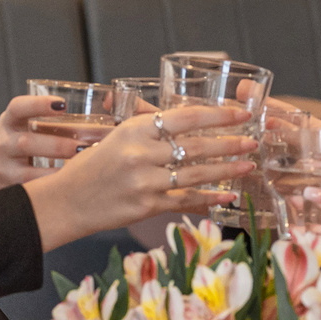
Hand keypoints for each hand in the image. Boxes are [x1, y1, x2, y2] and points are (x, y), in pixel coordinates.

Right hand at [0, 93, 78, 197]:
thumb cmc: (14, 142)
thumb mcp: (22, 124)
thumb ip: (49, 119)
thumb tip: (103, 110)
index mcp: (10, 121)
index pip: (19, 108)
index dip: (38, 105)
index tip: (62, 104)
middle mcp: (3, 142)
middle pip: (27, 142)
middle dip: (57, 145)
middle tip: (83, 146)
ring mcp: (4, 167)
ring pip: (28, 171)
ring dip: (57, 170)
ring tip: (82, 168)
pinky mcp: (9, 187)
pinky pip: (32, 189)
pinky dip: (51, 187)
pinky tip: (71, 186)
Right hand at [24, 102, 254, 251]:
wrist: (66, 201)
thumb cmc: (91, 165)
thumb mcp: (115, 135)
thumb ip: (146, 125)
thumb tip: (180, 113)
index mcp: (134, 129)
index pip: (184, 117)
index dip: (217, 115)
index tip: (242, 113)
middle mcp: (140, 154)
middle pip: (196, 146)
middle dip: (230, 143)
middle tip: (254, 140)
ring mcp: (144, 182)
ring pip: (196, 174)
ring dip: (227, 170)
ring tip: (248, 165)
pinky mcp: (146, 207)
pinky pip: (185, 200)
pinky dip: (209, 198)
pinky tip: (228, 195)